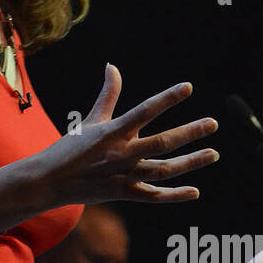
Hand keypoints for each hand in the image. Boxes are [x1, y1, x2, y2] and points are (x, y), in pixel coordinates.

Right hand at [44, 63, 218, 205]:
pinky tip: (195, 191)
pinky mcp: (123, 193)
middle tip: (213, 123)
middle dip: (190, 132)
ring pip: (164, 169)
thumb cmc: (70, 147)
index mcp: (113, 131)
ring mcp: (123, 175)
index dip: (167, 98)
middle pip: (162, 142)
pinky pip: (153, 196)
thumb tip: (113, 66)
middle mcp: (121, 153)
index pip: (145, 111)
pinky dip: (174, 196)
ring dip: (190, 162)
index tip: (188, 87)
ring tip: (212, 153)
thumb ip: (108, 94)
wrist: (49, 181)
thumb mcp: (90, 120)